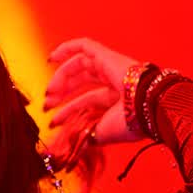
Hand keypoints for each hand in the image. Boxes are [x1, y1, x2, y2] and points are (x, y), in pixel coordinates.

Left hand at [43, 35, 143, 159]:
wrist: (144, 107)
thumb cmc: (129, 123)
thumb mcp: (102, 134)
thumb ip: (86, 137)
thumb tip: (70, 147)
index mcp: (118, 100)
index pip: (88, 102)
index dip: (69, 111)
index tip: (53, 121)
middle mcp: (115, 81)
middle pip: (83, 83)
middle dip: (63, 94)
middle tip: (47, 106)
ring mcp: (111, 66)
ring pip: (80, 66)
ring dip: (61, 78)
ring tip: (48, 93)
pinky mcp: (106, 55)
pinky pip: (84, 45)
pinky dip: (67, 48)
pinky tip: (51, 57)